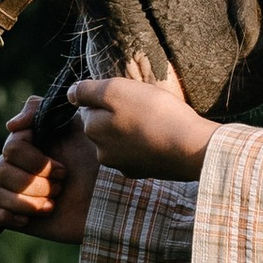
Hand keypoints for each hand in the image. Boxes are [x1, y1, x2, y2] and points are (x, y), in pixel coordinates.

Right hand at [0, 97, 99, 241]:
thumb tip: (10, 125)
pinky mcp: (13, 215)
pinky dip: (1, 214)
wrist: (110, 203)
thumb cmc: (96, 164)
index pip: (11, 148)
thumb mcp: (77, 127)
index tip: (64, 169)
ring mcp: (13, 190)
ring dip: (27, 201)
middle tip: (61, 187)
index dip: (36, 161)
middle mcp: (17, 165)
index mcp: (28, 143)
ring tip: (52, 206)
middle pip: (1, 171)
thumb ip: (44, 111)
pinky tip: (25, 219)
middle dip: (36, 183)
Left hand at [61, 71, 215, 179]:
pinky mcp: (144, 172)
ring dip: (134, 128)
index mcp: (92, 130)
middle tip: (145, 106)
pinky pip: (139, 151)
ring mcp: (123, 165)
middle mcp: (102, 153)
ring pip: (122, 138)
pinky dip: (147, 142)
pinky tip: (162, 136)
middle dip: (120, 114)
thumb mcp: (116, 90)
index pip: (91, 107)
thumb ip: (88, 91)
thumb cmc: (154, 113)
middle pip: (105, 124)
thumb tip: (71, 94)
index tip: (130, 95)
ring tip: (156, 120)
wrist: (191, 148)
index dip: (110, 97)